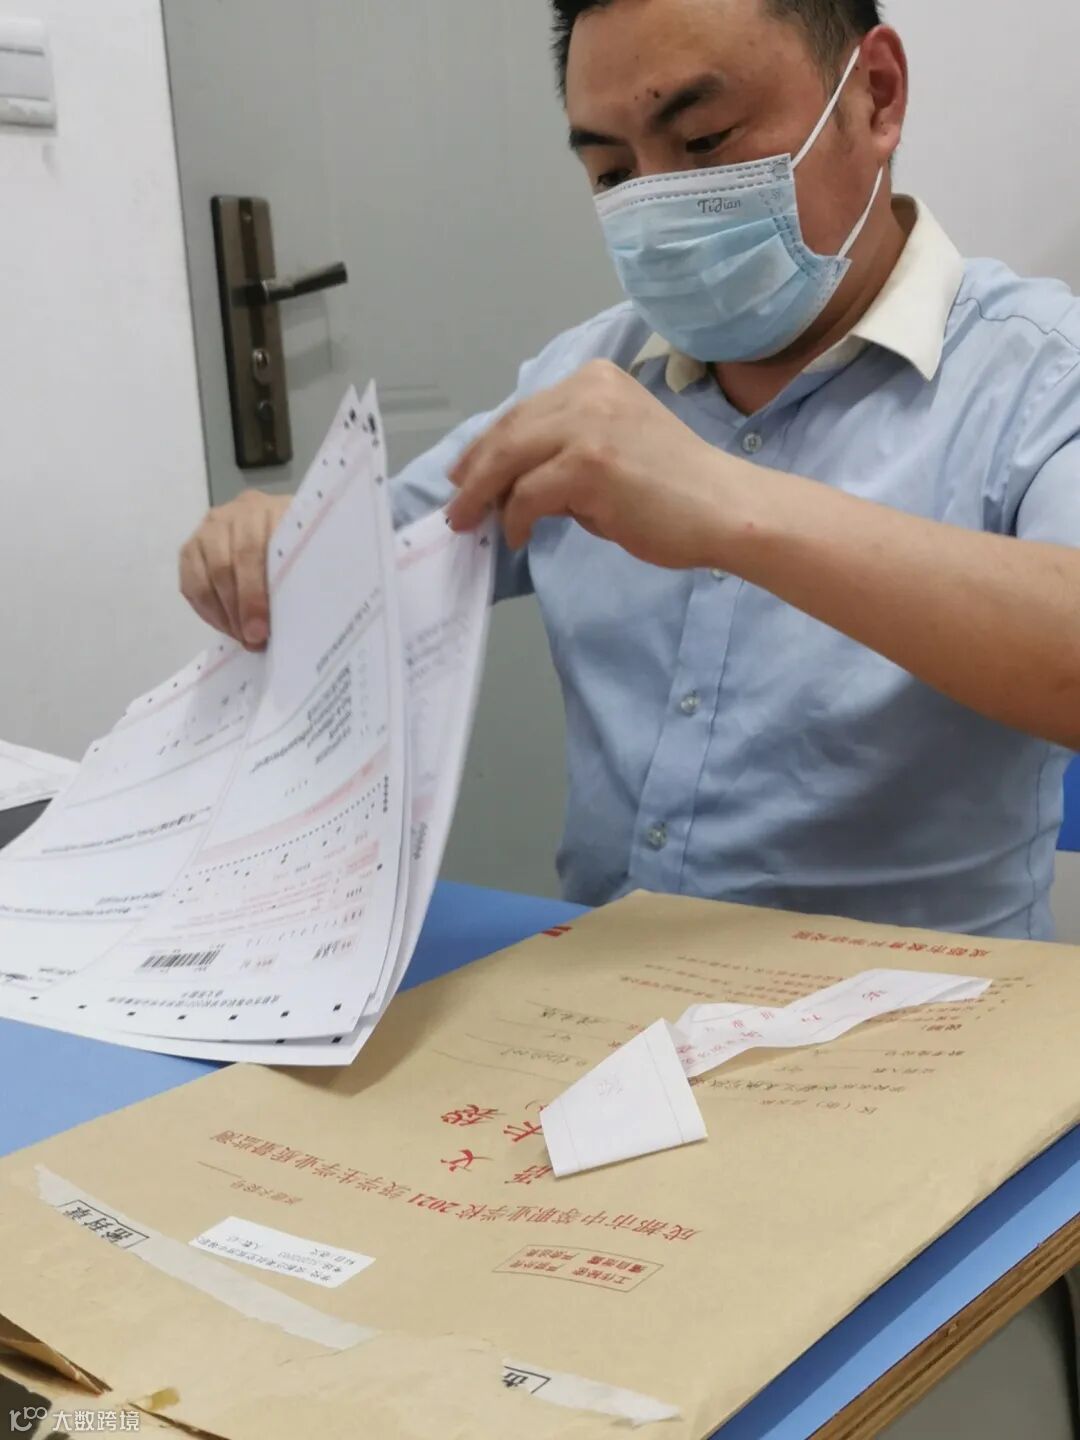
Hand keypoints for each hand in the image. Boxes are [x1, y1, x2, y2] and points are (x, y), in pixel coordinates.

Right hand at [179, 490, 291, 649]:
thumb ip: (304, 575)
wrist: (288, 529)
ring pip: (204, 577)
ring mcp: (209, 529)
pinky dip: (207, 611)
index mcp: (268, 510)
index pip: (251, 551)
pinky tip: (226, 627)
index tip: (260, 630)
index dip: (252, 595)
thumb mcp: (312, 552)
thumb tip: (299, 617)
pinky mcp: (192, 548)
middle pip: (224, 566)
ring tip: (241, 636)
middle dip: (237, 610)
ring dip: (221, 614)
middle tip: (252, 639)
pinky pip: (190, 585)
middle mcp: (233, 514)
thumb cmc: (304, 546)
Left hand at [446, 360, 740, 568]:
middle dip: (473, 471)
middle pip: (507, 430)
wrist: (724, 508)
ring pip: (507, 459)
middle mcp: (588, 391)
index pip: (524, 411)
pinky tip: (519, 536)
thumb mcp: (615, 447)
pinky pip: (527, 494)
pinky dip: (515, 519)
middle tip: (456, 504)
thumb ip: (567, 452)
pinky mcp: (587, 464)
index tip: (466, 473)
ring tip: (470, 523)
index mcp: (595, 379)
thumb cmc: (676, 489)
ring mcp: (588, 425)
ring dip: (481, 496)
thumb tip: (514, 484)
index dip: (487, 445)